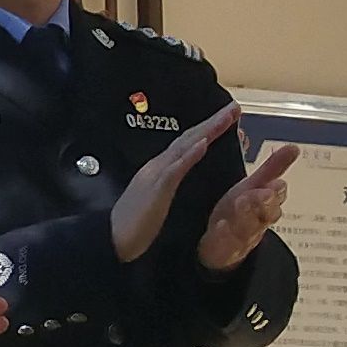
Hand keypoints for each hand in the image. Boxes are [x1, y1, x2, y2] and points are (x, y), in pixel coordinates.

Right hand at [109, 103, 241, 260]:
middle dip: (212, 122)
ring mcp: (156, 175)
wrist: (112, 238)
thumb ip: (166, 182)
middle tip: (234, 107)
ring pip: (184, 147)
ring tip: (226, 117)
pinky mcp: (156, 189)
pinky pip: (175, 169)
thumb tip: (177, 171)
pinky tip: (203, 144)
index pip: (186, 144)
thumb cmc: (134, 224)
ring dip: (206, 130)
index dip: (207, 129)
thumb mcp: (155, 198)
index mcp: (159, 169)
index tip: (227, 118)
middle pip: (188, 138)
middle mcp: (158, 166)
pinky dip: (189, 155)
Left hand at [197, 139, 298, 270]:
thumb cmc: (239, 213)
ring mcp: (241, 236)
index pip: (275, 197)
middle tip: (264, 193)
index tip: (277, 183)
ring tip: (242, 202)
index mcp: (265, 204)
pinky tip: (221, 225)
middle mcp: (256, 221)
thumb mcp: (254, 188)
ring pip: (248, 227)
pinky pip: (226, 243)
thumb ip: (272, 168)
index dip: (277, 191)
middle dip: (265, 202)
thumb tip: (294, 147)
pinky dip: (224, 234)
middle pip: (265, 214)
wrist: (222, 248)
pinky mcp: (224, 249)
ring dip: (247, 215)